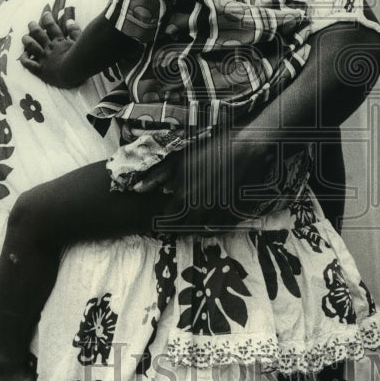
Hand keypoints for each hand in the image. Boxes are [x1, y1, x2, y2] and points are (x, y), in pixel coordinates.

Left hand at [20, 10, 81, 86]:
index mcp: (59, 41)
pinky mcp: (40, 70)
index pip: (51, 26)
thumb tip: (69, 21)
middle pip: (38, 33)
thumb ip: (75, 31)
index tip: (45, 13)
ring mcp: (43, 58)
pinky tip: (23, 55)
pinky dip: (24, 58)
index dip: (47, 18)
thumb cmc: (81, 58)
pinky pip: (28, 63)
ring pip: (31, 45)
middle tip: (31, 23)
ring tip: (25, 37)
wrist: (73, 71)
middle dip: (33, 27)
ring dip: (27, 39)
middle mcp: (49, 47)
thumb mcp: (81, 42)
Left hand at [134, 125, 281, 231]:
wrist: (242, 148)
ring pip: (202, 232)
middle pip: (183, 229)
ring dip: (195, 229)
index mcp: (183, 196)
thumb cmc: (209, 150)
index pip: (167, 221)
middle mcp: (199, 209)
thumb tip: (137, 189)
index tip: (162, 220)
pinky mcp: (233, 213)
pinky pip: (220, 230)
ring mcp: (217, 213)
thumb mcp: (179, 159)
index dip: (164, 222)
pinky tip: (210, 222)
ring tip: (193, 223)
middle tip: (177, 223)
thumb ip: (157, 176)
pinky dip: (213, 229)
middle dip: (178, 227)